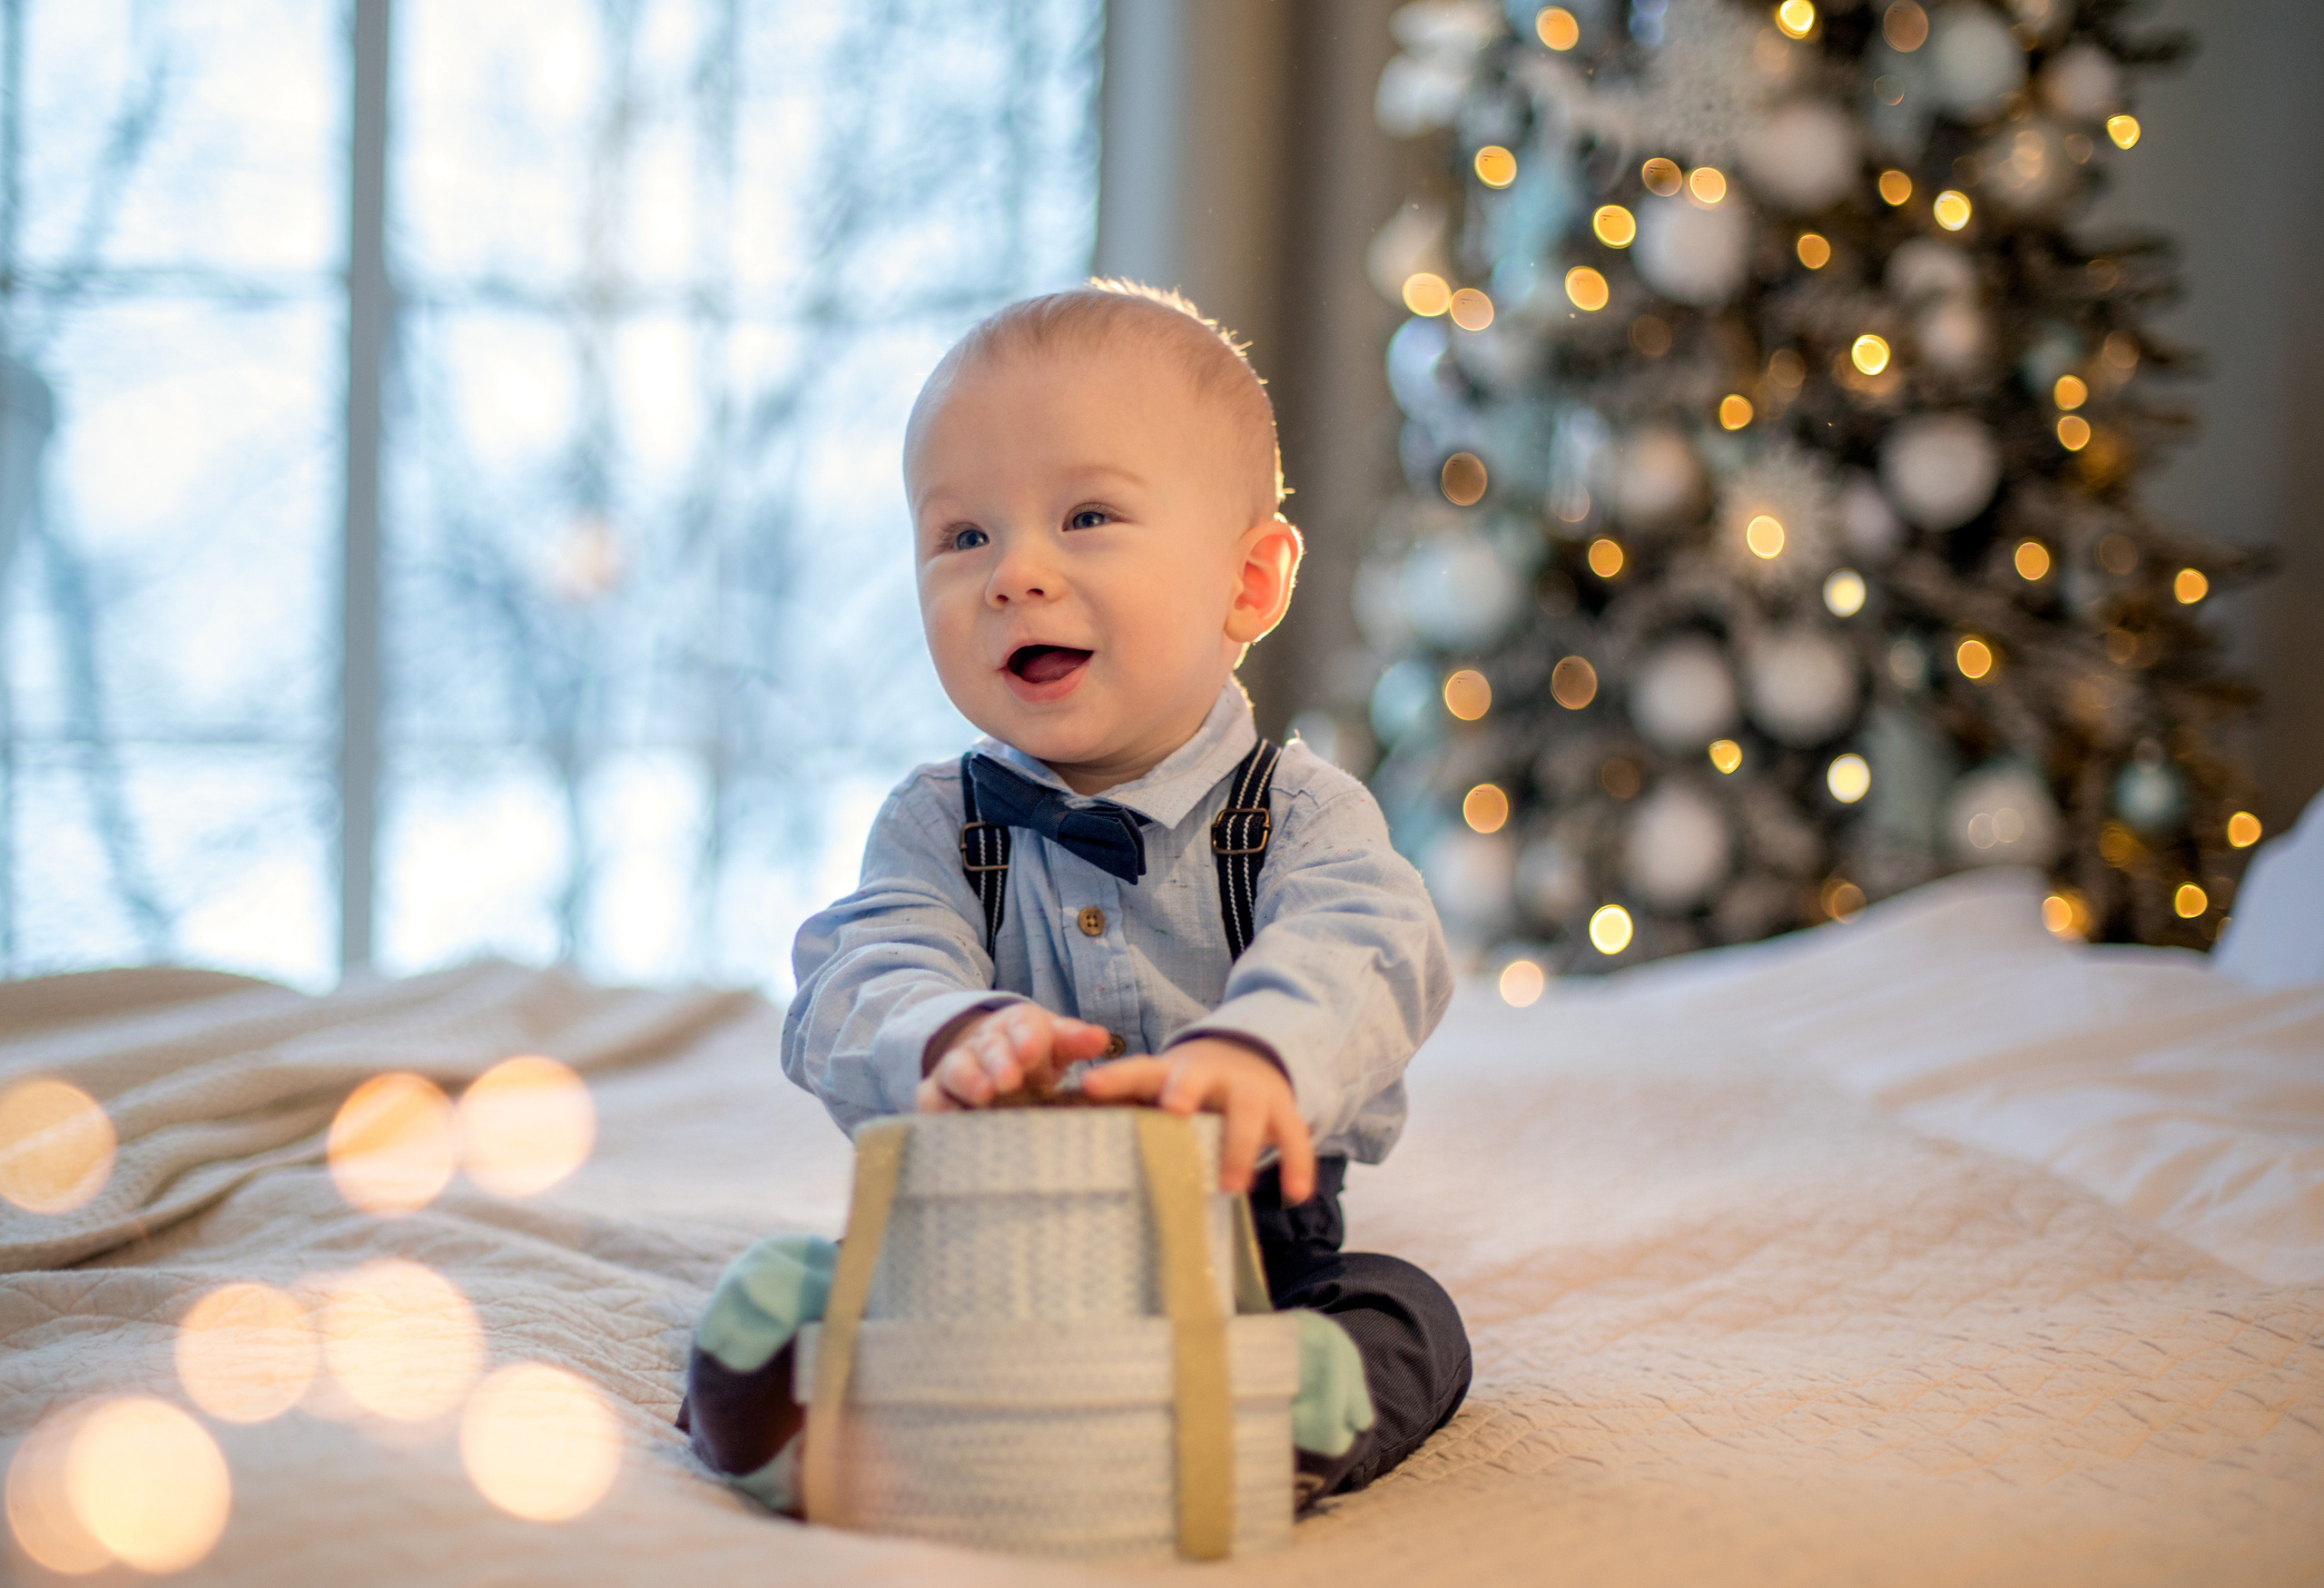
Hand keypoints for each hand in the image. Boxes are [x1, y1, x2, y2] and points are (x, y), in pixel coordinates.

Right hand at [917, 1003, 1112, 1110]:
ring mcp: (957, 1066)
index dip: (1025, 1038)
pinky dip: (938, 1109)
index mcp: (1018, 1026)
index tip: (1030, 1053)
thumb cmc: (1034, 1054)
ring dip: (967, 1080)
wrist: (992, 1058)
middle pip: (988, 1048)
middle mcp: (984, 1043)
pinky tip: (951, 1122)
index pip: (1023, 1026)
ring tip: (983, 1097)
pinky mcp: (937, 1092)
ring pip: (955, 1068)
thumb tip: (1101, 1037)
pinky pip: (930, 1099)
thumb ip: (1076, 1041)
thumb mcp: (1057, 1044)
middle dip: (998, 1061)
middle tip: (1008, 1081)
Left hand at [1079, 1038, 1316, 1202]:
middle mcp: (1208, 1075)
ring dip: (1238, 1145)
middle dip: (1184, 1089)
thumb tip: (1071, 1160)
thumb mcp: (1158, 1094)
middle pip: (1194, 1077)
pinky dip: (1296, 1165)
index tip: (1089, 1087)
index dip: (1114, 1079)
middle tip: (1174, 1111)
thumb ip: (1128, 1119)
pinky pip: (1294, 1136)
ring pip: (1247, 1109)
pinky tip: (1293, 1195)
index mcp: (1168, 1073)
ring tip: (1230, 1186)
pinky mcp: (1283, 1109)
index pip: (1136, 1072)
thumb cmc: (1186, 1092)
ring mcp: (1248, 1090)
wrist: (1250, 1059)